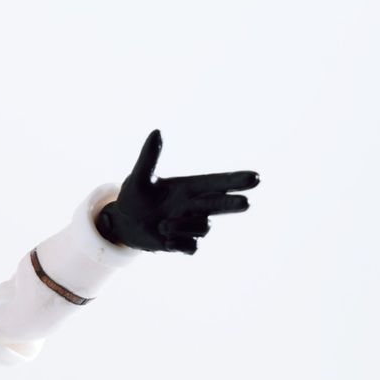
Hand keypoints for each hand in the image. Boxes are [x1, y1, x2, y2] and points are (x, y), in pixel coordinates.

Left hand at [96, 130, 258, 253]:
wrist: (124, 223)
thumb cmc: (135, 196)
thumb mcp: (139, 178)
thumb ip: (149, 157)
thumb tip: (156, 132)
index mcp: (190, 188)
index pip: (217, 182)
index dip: (235, 180)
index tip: (255, 177)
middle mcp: (195, 207)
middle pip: (222, 205)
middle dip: (233, 204)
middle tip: (246, 203)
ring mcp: (191, 226)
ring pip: (204, 228)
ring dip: (183, 226)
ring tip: (162, 225)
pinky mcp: (182, 244)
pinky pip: (191, 247)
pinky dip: (180, 243)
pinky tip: (166, 241)